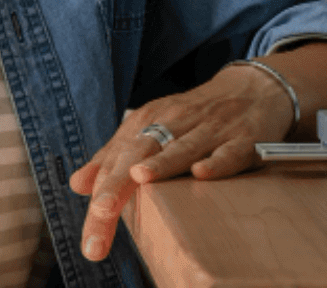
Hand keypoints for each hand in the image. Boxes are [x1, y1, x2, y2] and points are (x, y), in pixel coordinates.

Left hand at [66, 63, 292, 261]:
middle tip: (101, 214)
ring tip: (139, 178)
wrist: (250, 89)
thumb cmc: (192, 117)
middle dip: (118, 186)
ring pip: (181, 148)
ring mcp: (209, 131)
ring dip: (161, 164)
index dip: (99, 196)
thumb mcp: (149, 129)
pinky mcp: (243, 139)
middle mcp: (173, 124)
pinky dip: (216, 162)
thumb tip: (77, 185)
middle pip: (139, 154)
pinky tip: (201, 172)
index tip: (89, 238)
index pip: (114, 162)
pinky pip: (228, 152)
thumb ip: (113, 158)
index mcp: (145, 124)